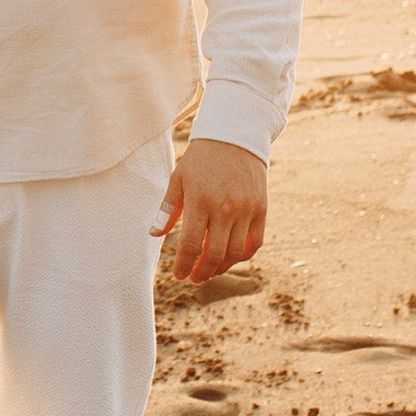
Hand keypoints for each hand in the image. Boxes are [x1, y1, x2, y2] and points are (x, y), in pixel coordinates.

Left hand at [153, 140, 268, 285]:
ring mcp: (245, 210)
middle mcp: (225, 208)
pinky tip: (231, 257)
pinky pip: (255, 242)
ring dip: (221, 267)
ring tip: (210, 270)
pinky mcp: (261, 209)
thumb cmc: (201, 159)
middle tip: (194, 278)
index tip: (178, 275)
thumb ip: (168, 208)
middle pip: (214, 255)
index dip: (183, 265)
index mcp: (200, 201)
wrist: (235, 137)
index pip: (190, 245)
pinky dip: (243, 255)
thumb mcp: (178, 178)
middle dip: (202, 272)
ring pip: (235, 253)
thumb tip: (154, 234)